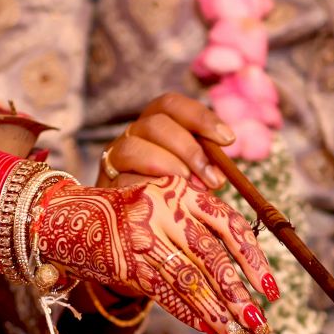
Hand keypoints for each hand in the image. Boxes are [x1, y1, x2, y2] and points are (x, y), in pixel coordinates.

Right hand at [35, 175, 278, 333]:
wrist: (70, 215)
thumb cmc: (130, 214)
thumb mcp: (167, 205)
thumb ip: (199, 228)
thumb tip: (243, 273)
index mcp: (183, 192)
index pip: (230, 226)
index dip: (254, 260)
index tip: (272, 289)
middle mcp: (166, 211)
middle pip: (212, 257)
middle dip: (238, 295)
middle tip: (260, 323)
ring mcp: (145, 237)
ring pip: (190, 280)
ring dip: (217, 312)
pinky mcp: (128, 263)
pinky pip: (165, 293)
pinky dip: (189, 314)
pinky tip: (209, 329)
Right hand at [98, 93, 233, 189]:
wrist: (132, 227)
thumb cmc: (168, 198)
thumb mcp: (191, 179)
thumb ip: (203, 171)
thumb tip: (219, 175)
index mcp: (154, 126)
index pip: (171, 105)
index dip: (200, 117)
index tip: (228, 140)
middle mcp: (131, 136)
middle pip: (156, 124)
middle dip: (189, 149)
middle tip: (213, 178)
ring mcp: (114, 159)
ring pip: (134, 148)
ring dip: (167, 165)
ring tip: (188, 187)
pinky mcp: (105, 186)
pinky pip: (123, 181)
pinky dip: (148, 188)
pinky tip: (165, 200)